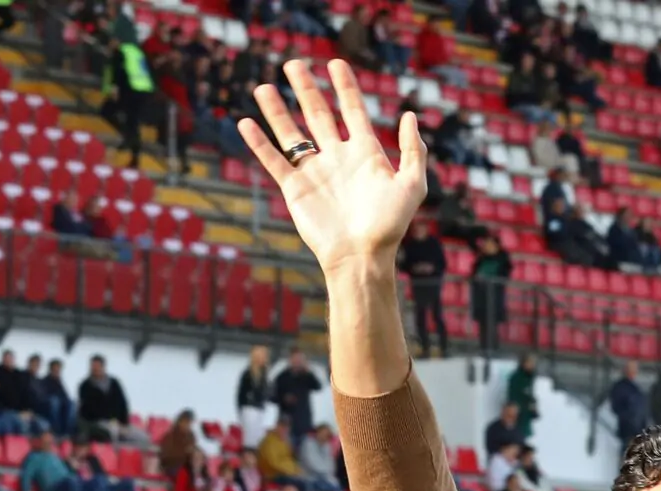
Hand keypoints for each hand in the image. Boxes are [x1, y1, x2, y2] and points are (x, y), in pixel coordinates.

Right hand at [240, 61, 424, 281]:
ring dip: (277, 110)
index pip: (353, 110)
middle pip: (318, 114)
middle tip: (293, 63)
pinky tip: (246, 122)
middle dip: (306, 89)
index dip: (345, 86)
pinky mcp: (295, 189)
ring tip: (263, 86)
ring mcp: (315, 172)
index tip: (335, 63)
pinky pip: (274, 161)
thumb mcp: (412, 186)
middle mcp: (337, 158)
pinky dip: (259, 142)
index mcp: (365, 153)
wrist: (360, 257)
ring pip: (292, 134)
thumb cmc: (389, 226)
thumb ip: (414, 151)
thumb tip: (410, 115)